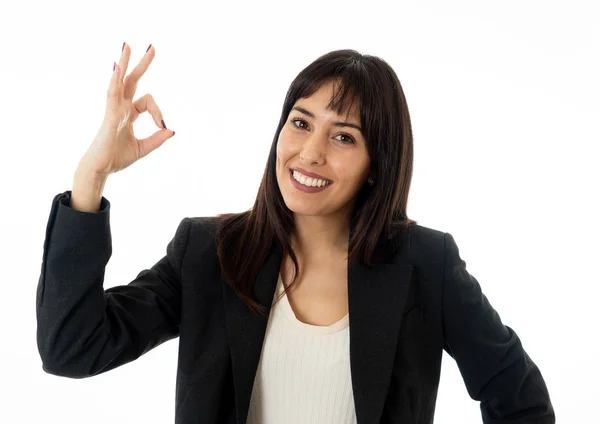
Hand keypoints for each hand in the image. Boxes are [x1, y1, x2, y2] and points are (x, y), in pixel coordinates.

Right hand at [79, 43, 174, 176]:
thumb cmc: (117, 158)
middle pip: (132, 80)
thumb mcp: (144, 148)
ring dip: (125, 63)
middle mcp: (120, 107)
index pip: (148, 102)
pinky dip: (115, 80)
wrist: (101, 169)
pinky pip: (112, 94)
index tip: (163, 127)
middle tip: (152, 47)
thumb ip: (157, 139)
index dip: (159, 113)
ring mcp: (114, 109)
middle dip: (142, 64)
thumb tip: (171, 130)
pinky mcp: (109, 115)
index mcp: (128, 113)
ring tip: (127, 46)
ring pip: (120, 81)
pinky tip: (117, 67)